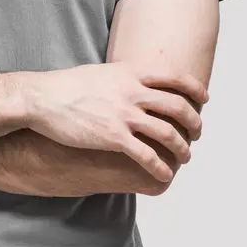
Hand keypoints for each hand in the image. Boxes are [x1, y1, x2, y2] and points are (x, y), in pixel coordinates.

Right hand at [27, 62, 207, 182]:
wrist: (43, 98)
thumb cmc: (68, 85)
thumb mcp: (102, 71)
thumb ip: (123, 76)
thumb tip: (137, 81)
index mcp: (129, 72)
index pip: (174, 76)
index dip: (194, 87)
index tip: (204, 98)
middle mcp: (132, 91)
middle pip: (177, 105)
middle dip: (194, 122)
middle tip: (197, 132)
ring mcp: (124, 114)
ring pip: (168, 133)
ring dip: (182, 148)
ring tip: (184, 157)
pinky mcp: (114, 137)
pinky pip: (147, 155)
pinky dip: (161, 167)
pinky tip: (164, 175)